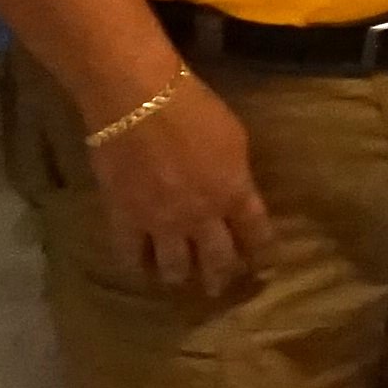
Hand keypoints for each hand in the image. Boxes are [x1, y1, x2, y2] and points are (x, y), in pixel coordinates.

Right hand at [86, 74, 273, 299]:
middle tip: (220, 286)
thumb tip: (236, 189)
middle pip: (218, 261)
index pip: (257, 235)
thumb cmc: (192, 106)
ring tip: (179, 280)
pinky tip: (139, 268)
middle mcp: (203, 217)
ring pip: (175, 268)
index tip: (263, 265)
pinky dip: (136, 265)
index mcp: (235, 193)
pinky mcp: (125, 218)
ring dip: (180, 277)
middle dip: (222, 277)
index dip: (262, 253)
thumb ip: (237, 173)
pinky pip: (130, 255)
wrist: (137, 100)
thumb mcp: (233, 138)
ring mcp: (162, 222)